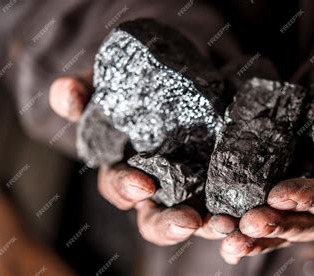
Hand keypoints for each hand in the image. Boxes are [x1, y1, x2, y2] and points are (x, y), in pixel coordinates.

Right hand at [49, 75, 237, 245]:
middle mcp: (160, 187)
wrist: (191, 72)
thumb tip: (66, 94)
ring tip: (224, 224)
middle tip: (188, 221)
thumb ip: (87, 88)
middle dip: (169, 224)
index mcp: (127, 169)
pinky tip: (247, 216)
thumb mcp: (113, 81)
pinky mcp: (224, 180)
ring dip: (210, 226)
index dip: (126, 189)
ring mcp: (194, 187)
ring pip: (197, 220)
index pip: (120, 188)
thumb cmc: (144, 82)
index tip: (142, 184)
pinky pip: (231, 204)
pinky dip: (238, 215)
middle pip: (157, 220)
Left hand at [220, 106, 313, 263]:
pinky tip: (220, 234)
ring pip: (280, 230)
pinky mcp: (283, 203)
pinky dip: (242, 231)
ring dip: (253, 236)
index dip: (312, 199)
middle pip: (305, 224)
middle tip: (247, 221)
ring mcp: (307, 211)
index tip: (281, 194)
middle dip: (276, 225)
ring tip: (225, 233)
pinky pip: (264, 223)